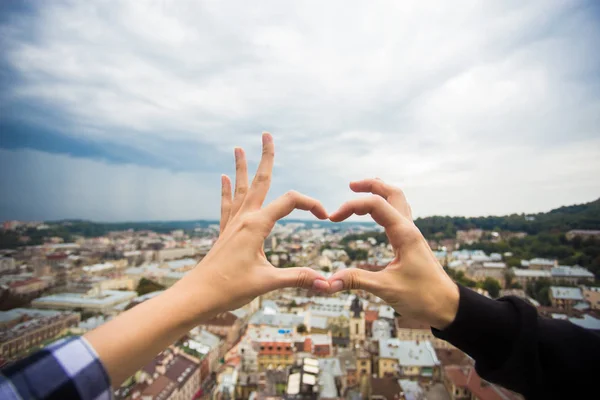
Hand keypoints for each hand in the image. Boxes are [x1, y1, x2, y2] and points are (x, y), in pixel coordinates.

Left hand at [174, 133, 329, 319]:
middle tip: (266, 134)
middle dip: (265, 157)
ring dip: (241, 168)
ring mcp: (232, 225)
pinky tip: (223, 178)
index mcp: (256, 225)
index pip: (290, 201)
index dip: (311, 204)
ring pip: (240, 189)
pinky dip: (226, 190)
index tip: (324, 216)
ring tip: (238, 148)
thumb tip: (327, 283)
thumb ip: (298, 278)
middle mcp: (243, 218)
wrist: (196, 296)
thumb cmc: (230, 289)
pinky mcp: (224, 234)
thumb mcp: (268, 282)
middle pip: (259, 181)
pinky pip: (227, 205)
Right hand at [326, 178, 458, 328]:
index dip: (351, 206)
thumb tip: (329, 281)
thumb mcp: (387, 289)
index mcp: (404, 233)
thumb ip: (357, 281)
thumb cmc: (424, 297)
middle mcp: (410, 229)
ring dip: (380, 192)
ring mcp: (412, 235)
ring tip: (361, 191)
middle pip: (392, 192)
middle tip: (351, 185)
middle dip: (370, 185)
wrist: (449, 307)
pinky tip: (376, 215)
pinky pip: (399, 215)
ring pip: (398, 201)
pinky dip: (385, 207)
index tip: (333, 219)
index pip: (375, 204)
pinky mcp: (412, 243)